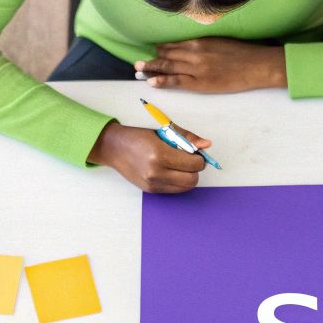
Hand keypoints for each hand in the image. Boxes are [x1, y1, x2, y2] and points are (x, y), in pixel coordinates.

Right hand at [88, 122, 208, 193]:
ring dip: (188, 177)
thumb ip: (187, 137)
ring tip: (180, 165)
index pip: (194, 164)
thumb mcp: (163, 131)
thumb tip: (207, 144)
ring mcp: (153, 184)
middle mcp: (156, 172)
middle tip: (190, 160)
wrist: (115, 148)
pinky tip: (172, 171)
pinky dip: (179, 182)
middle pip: (192, 179)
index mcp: (159, 154)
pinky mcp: (151, 190)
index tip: (195, 153)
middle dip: (195, 169)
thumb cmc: (138, 137)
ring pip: (185, 187)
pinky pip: (175, 190)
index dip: (199, 158)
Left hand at [135, 38, 287, 92]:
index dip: (161, 49)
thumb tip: (191, 48)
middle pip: (167, 56)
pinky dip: (163, 81)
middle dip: (152, 60)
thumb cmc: (242, 54)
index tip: (152, 52)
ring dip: (152, 69)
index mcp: (199, 41)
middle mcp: (194, 52)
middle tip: (137, 64)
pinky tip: (152, 82)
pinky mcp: (201, 82)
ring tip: (139, 72)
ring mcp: (196, 68)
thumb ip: (204, 44)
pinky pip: (177, 81)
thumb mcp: (220, 42)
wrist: (257, 65)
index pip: (174, 45)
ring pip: (169, 67)